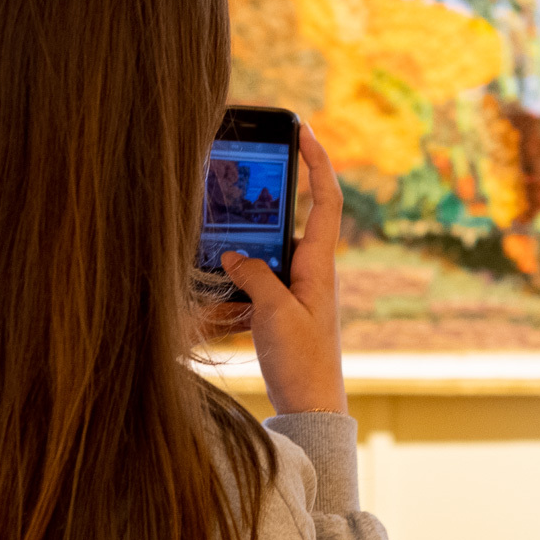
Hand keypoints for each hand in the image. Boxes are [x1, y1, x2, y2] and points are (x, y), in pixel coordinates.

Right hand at [220, 124, 348, 415]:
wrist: (312, 409)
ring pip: (264, 257)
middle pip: (285, 225)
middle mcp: (311, 272)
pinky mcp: (282, 312)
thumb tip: (234, 254)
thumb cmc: (303, 362)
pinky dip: (235, 288)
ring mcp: (297, 292)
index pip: (325, 199)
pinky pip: (256, 286)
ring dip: (240, 257)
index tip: (304, 130)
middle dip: (257, 214)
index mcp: (319, 265)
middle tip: (232, 197)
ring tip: (214, 260)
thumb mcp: (275, 313)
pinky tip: (215, 298)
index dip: (317, 161)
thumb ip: (254, 276)